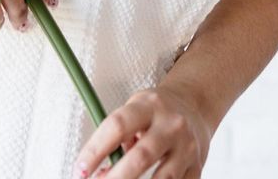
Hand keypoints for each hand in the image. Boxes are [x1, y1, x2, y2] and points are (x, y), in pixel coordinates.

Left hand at [74, 84, 211, 177]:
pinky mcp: (197, 167)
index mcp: (148, 106)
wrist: (194, 107)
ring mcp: (187, 147)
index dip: (95, 150)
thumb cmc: (156, 111)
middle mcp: (170, 125)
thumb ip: (119, 138)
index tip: (80, 170)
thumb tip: (99, 174)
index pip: (117, 126)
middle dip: (115, 178)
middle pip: (140, 156)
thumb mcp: (135, 109)